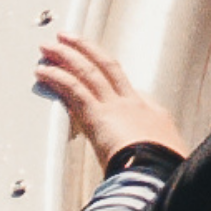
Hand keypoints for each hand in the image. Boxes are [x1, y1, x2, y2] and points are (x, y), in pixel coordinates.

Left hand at [36, 27, 187, 172]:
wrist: (159, 172)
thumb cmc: (164, 173)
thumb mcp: (166, 163)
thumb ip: (151, 160)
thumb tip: (149, 169)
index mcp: (153, 115)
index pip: (129, 89)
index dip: (111, 76)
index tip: (97, 70)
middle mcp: (134, 103)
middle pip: (108, 67)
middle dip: (87, 49)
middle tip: (69, 38)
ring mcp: (116, 106)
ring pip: (89, 71)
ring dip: (67, 56)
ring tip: (49, 47)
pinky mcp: (98, 115)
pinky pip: (74, 89)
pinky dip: (57, 78)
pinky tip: (43, 72)